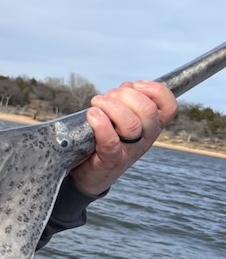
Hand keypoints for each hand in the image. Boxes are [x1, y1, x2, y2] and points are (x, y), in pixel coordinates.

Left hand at [69, 80, 176, 196]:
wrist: (89, 174)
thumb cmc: (104, 141)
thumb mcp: (121, 119)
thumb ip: (127, 102)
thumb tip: (128, 86)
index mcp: (152, 125)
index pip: (169, 107)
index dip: (156, 91)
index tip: (136, 84)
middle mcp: (146, 138)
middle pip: (148, 111)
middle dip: (125, 95)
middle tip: (106, 97)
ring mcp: (130, 151)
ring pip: (132, 124)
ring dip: (110, 106)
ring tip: (96, 105)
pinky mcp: (111, 160)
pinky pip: (111, 141)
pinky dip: (101, 124)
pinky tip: (92, 115)